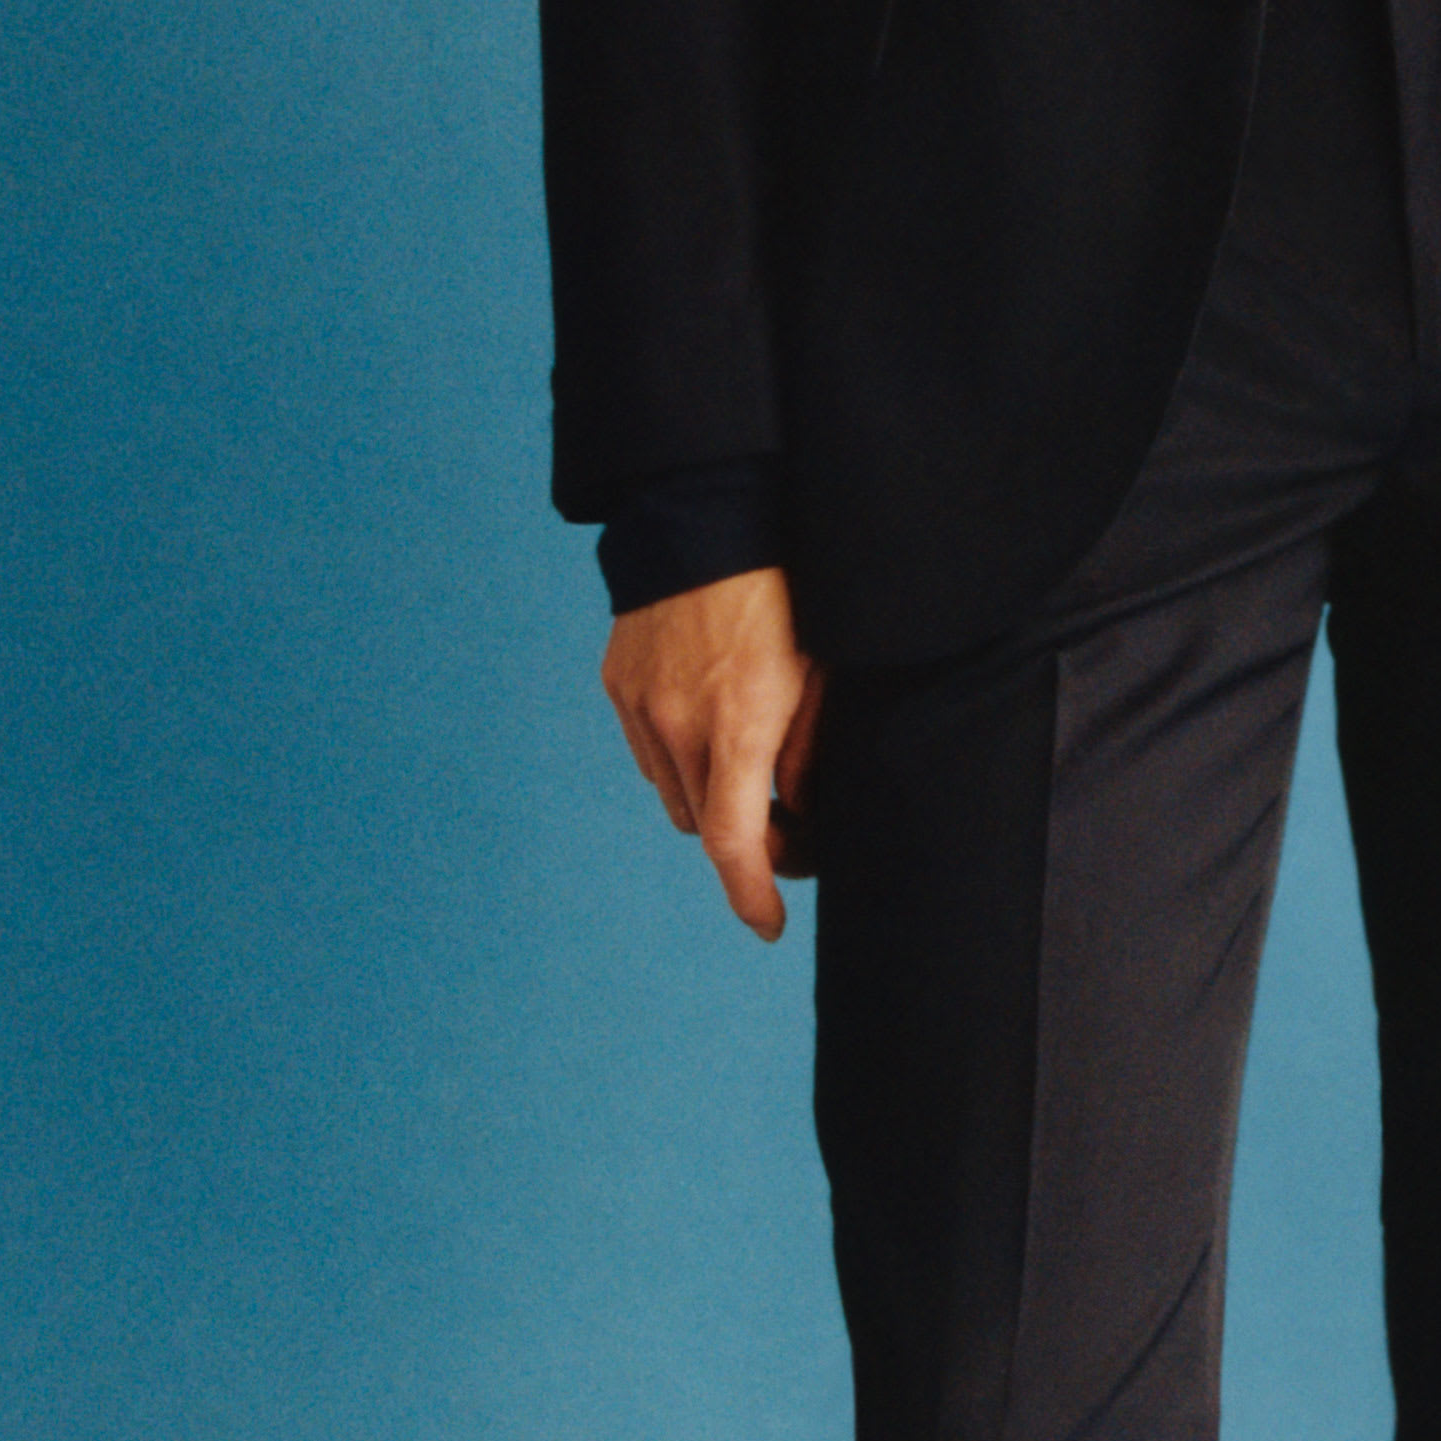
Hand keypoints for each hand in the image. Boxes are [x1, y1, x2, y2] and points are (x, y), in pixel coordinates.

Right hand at [600, 565, 825, 941]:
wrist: (707, 515)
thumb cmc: (785, 590)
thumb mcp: (821, 673)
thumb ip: (807, 752)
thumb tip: (795, 811)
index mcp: (738, 725)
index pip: (736, 845)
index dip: (752, 897)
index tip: (769, 925)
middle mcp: (679, 726)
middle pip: (706, 826)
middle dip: (745, 842)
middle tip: (787, 830)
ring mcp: (641, 706)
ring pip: (674, 793)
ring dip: (709, 799)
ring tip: (747, 764)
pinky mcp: (619, 684)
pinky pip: (649, 750)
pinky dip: (679, 759)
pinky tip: (708, 726)